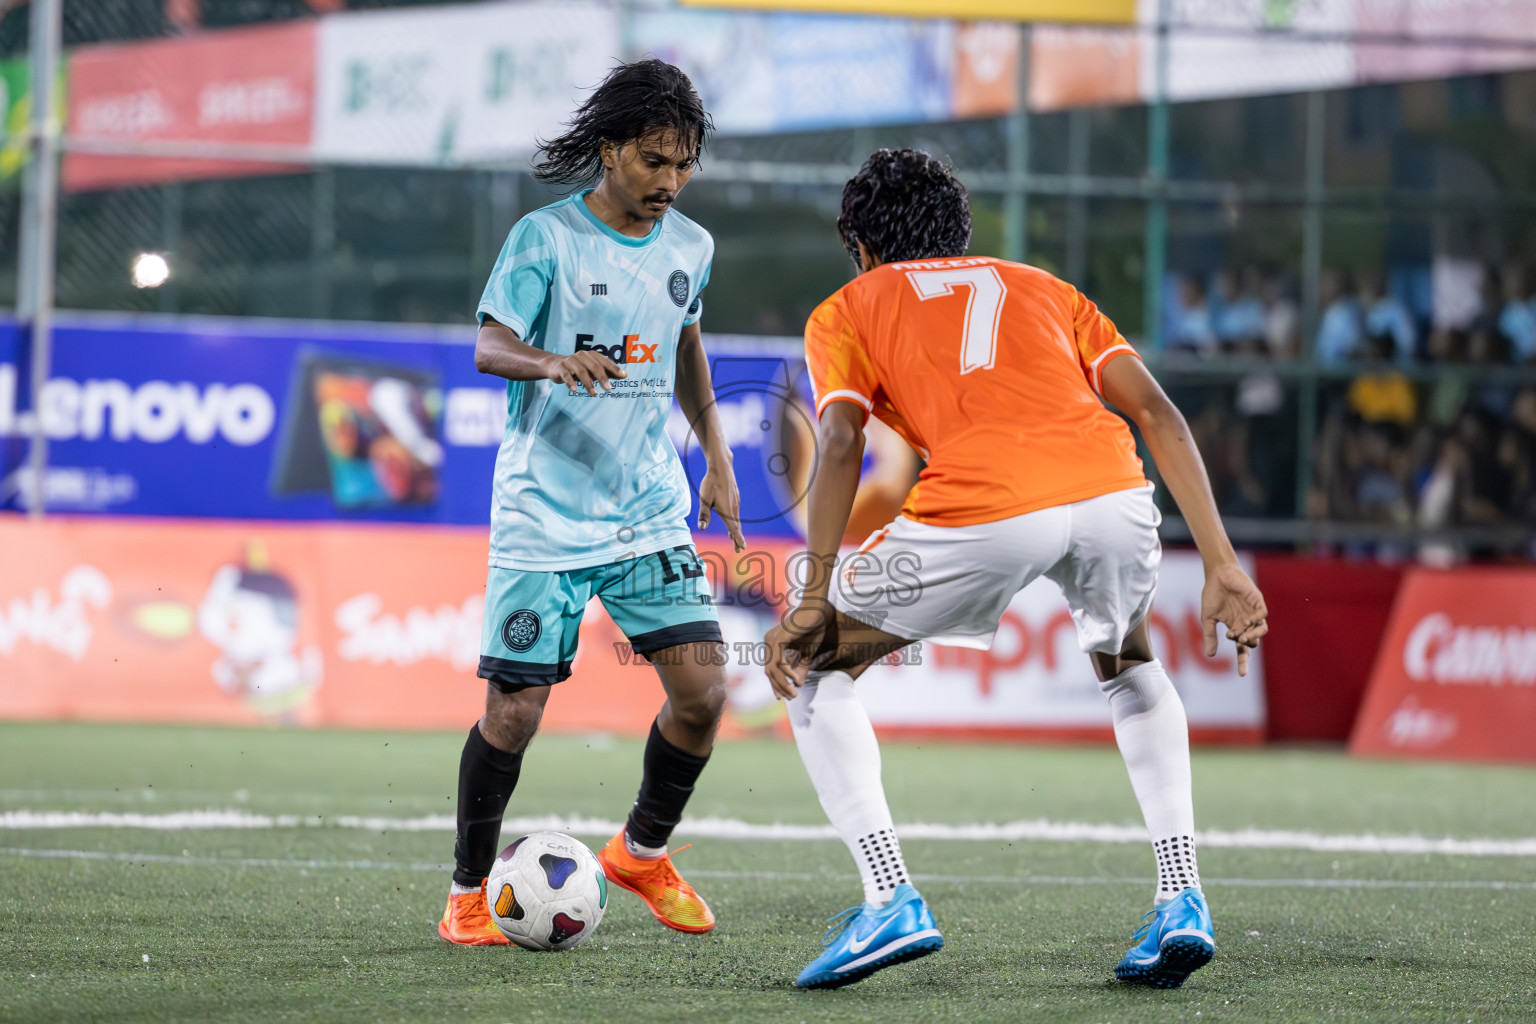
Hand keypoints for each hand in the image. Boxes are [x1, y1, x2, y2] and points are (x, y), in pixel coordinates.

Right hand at [549, 350, 624, 395]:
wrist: (554, 365)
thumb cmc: (578, 368)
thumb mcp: (592, 369)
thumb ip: (607, 372)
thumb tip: (625, 375)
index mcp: (591, 355)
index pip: (604, 361)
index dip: (614, 368)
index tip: (623, 375)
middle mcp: (581, 356)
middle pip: (594, 366)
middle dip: (603, 378)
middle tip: (609, 388)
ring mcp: (570, 361)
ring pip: (582, 372)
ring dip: (589, 384)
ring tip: (594, 394)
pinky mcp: (561, 368)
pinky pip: (567, 375)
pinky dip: (571, 382)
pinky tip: (575, 390)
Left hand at [697, 458, 746, 552]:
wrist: (721, 466)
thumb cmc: (711, 482)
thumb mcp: (704, 499)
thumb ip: (704, 514)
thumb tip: (702, 528)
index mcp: (727, 510)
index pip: (734, 528)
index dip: (737, 539)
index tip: (742, 547)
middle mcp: (734, 507)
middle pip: (737, 526)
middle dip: (737, 538)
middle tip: (739, 549)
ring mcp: (736, 501)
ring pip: (737, 519)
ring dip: (736, 530)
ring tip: (734, 538)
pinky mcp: (735, 496)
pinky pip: (736, 512)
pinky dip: (735, 520)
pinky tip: (733, 519)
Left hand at [763, 601, 832, 700]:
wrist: (818, 609)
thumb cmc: (813, 628)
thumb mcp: (807, 652)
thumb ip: (801, 667)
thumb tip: (798, 684)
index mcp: (772, 644)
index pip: (771, 669)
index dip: (776, 684)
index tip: (784, 697)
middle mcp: (769, 642)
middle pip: (769, 672)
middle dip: (779, 687)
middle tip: (791, 697)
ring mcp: (772, 640)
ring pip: (773, 669)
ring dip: (783, 684)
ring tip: (794, 693)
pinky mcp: (780, 638)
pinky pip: (780, 661)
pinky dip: (787, 672)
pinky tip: (795, 680)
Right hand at [1201, 561, 1268, 676]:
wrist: (1217, 574)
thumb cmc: (1212, 595)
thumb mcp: (1208, 618)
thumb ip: (1210, 636)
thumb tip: (1210, 655)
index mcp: (1235, 628)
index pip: (1241, 649)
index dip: (1243, 662)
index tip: (1242, 674)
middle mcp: (1246, 622)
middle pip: (1253, 641)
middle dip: (1245, 644)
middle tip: (1234, 638)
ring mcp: (1253, 612)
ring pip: (1261, 629)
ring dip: (1253, 635)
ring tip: (1242, 635)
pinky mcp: (1257, 601)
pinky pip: (1262, 614)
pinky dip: (1256, 619)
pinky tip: (1245, 619)